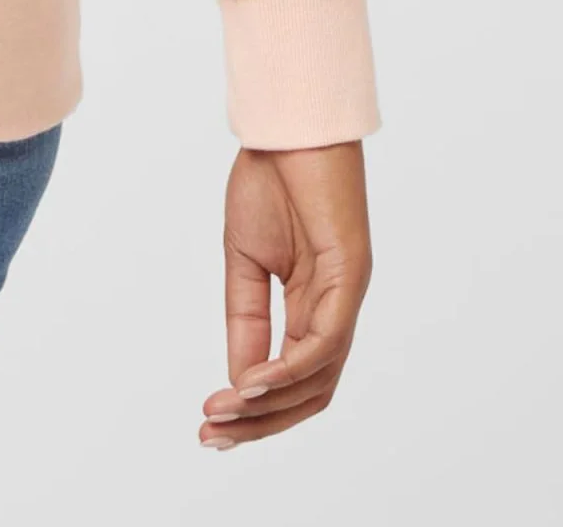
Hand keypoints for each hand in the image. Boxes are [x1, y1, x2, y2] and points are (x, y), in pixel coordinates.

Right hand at [200, 139, 370, 448]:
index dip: (254, 409)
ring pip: (319, 377)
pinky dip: (289, 368)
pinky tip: (251, 380)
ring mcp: (347, 295)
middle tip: (212, 438)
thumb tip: (239, 382)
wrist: (287, 124)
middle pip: (309, 392)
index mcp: (313, 305)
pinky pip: (324, 341)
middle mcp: (336, 308)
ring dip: (270, 404)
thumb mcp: (245, 259)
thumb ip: (246, 318)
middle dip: (261, 422)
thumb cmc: (271, 180)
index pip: (292, 377)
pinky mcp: (352, 276)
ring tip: (223, 413)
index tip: (209, 425)